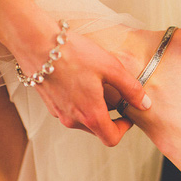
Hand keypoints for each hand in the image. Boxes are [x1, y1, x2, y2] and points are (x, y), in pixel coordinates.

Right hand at [29, 31, 149, 146]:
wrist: (36, 42)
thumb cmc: (73, 53)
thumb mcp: (111, 67)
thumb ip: (131, 88)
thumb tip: (145, 104)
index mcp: (90, 115)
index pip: (112, 139)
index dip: (124, 129)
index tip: (128, 114)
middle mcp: (72, 120)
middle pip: (98, 130)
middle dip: (110, 118)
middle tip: (115, 96)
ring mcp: (58, 113)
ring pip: (83, 120)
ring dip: (94, 109)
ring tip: (97, 85)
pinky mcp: (49, 104)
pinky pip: (70, 110)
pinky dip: (79, 102)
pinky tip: (79, 80)